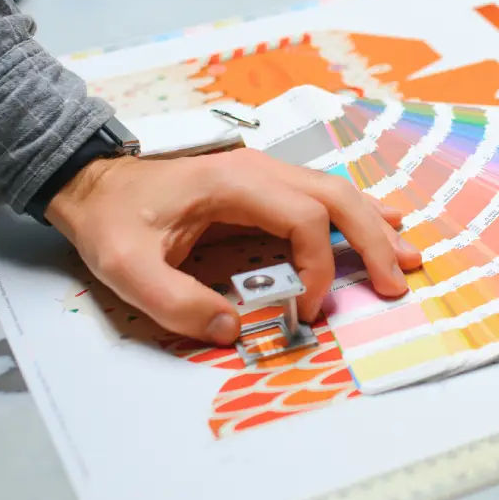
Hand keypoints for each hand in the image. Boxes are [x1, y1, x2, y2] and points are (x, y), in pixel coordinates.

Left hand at [47, 149, 422, 343]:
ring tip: (408, 253)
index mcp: (233, 182)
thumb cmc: (108, 220)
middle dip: (372, 239)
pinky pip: (316, 197)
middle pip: (334, 197)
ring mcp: (261, 175)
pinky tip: (381, 223)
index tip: (308, 309)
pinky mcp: (258, 188)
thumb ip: (175, 303)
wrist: (90, 182)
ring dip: (371, 225)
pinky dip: (352, 214)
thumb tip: (233, 329)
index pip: (302, 219)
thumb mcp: (126, 267)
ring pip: (333, 193)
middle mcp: (257, 170)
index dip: (317, 267)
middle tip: (399, 281)